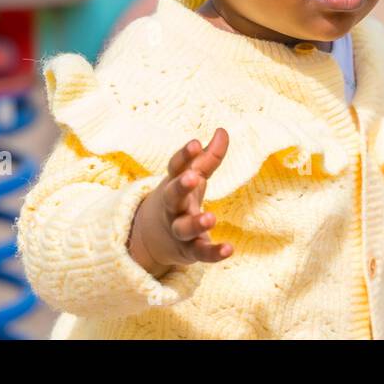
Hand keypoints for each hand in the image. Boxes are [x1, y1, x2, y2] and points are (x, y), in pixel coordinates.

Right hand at [127, 128, 233, 277]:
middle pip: (172, 195)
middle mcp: (173, 206)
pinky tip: (229, 249)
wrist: (155, 237)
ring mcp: (179, 229)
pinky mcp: (190, 250)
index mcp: (173, 183)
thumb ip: (209, 157)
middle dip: (181, 186)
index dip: (184, 155)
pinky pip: (200, 252)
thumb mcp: (193, 176)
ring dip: (195, 222)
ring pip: (183, 227)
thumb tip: (223, 130)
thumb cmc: (181, 198)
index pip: (175, 167)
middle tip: (192, 177)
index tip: (195, 143)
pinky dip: (213, 253)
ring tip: (210, 218)